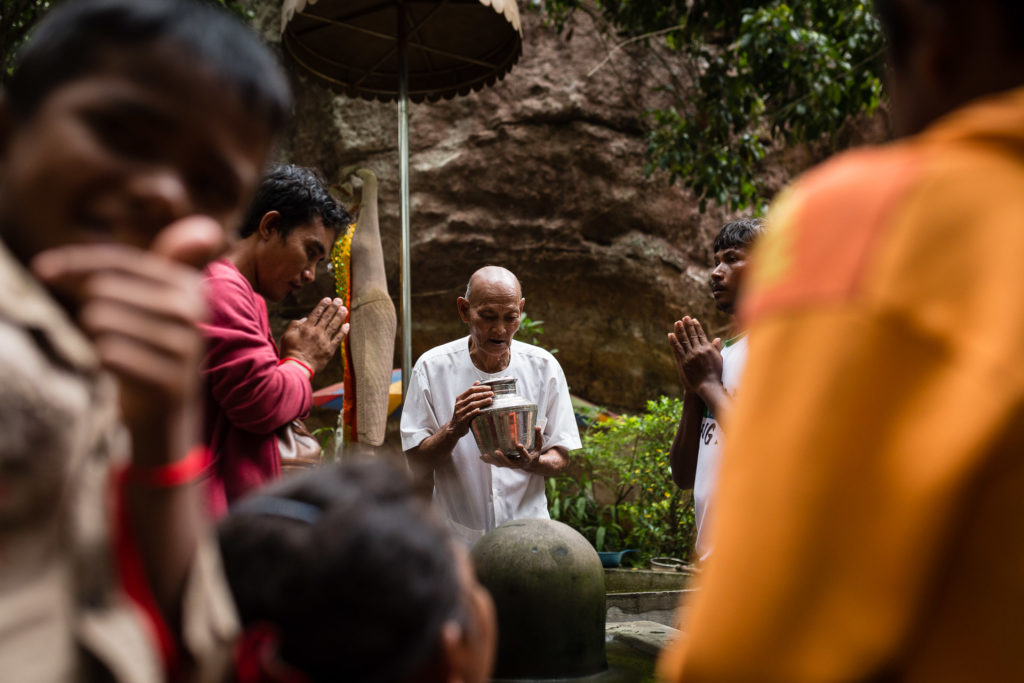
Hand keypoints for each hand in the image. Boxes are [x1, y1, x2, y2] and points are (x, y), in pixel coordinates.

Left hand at [32, 216, 222, 461]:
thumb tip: (206, 225)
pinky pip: (107, 352)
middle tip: (101, 327)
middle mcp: (194, 311)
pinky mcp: (169, 381)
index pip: (119, 261)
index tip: (42, 270)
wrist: (166, 415)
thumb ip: (174, 259)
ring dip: (96, 335)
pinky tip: (118, 368)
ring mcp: (185, 347)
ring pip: (101, 319)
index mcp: (192, 285)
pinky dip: (102, 359)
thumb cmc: (154, 348)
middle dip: (88, 305)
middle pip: (104, 288)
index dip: (75, 262)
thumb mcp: (164, 300)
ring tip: (116, 348)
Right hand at [280, 297, 348, 372]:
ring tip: (344, 309)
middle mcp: (317, 332)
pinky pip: (338, 339)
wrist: (298, 367)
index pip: (316, 313)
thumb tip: (305, 318)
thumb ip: (294, 325)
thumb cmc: (290, 352)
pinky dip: (343, 331)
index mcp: (306, 328)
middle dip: (334, 307)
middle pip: (327, 317)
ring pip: (334, 326)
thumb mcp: (287, 336)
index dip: (323, 305)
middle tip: (339, 300)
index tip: (328, 299)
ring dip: (340, 316)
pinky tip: (347, 325)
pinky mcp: (330, 350)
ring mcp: (324, 341)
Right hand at [444, 382, 493, 438]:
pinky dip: (474, 412)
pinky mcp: (462, 420)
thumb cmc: (462, 413)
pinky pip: (469, 415)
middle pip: (472, 396)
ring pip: (472, 405)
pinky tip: (480, 410)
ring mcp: (460, 412)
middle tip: (492, 393)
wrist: (454, 428)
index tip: (489, 388)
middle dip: (483, 394)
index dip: (480, 388)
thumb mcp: (464, 402)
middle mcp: (459, 404)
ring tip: (490, 400)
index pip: (471, 390)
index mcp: (460, 398)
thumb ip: (470, 392)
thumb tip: (477, 382)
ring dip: (482, 402)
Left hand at [481, 425, 543, 470]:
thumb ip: (538, 436)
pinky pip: (497, 464)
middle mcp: (519, 464)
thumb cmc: (534, 453)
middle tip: (496, 451)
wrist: (531, 465)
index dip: (522, 451)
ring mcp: (512, 465)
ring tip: (485, 455)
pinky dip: (490, 461)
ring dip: (493, 460)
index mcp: (527, 459)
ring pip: (502, 464)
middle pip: (510, 463)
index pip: (525, 456)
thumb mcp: (538, 446)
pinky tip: (482, 457)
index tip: (518, 445)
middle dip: (503, 458)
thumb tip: (537, 426)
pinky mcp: (507, 464)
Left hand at [668, 316, 723, 394]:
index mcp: (707, 348)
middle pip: (691, 335)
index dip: (696, 326)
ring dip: (680, 330)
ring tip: (677, 322)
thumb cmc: (715, 374)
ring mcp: (690, 356)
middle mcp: (698, 350)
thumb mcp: (718, 359)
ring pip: (684, 340)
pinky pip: (677, 349)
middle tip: (685, 317)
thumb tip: (717, 339)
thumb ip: (716, 348)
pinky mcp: (683, 362)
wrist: (707, 386)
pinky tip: (670, 335)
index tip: (693, 320)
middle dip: (688, 325)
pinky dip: (673, 341)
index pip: (701, 334)